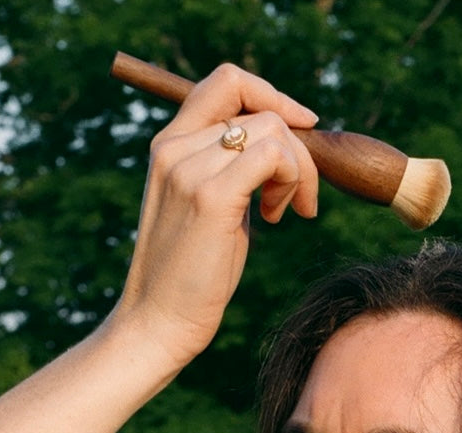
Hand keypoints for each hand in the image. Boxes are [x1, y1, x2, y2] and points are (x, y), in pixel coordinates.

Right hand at [110, 63, 319, 368]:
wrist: (158, 321)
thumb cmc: (192, 275)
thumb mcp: (213, 209)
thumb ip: (234, 173)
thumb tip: (282, 152)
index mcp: (169, 145)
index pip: (227, 83)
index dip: (273, 96)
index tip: (303, 128)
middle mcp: (174, 147)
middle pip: (261, 110)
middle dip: (298, 151)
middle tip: (296, 201)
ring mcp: (190, 169)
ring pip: (272, 131)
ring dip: (298, 172)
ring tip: (285, 214)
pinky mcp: (211, 197)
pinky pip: (273, 157)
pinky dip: (292, 181)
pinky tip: (280, 217)